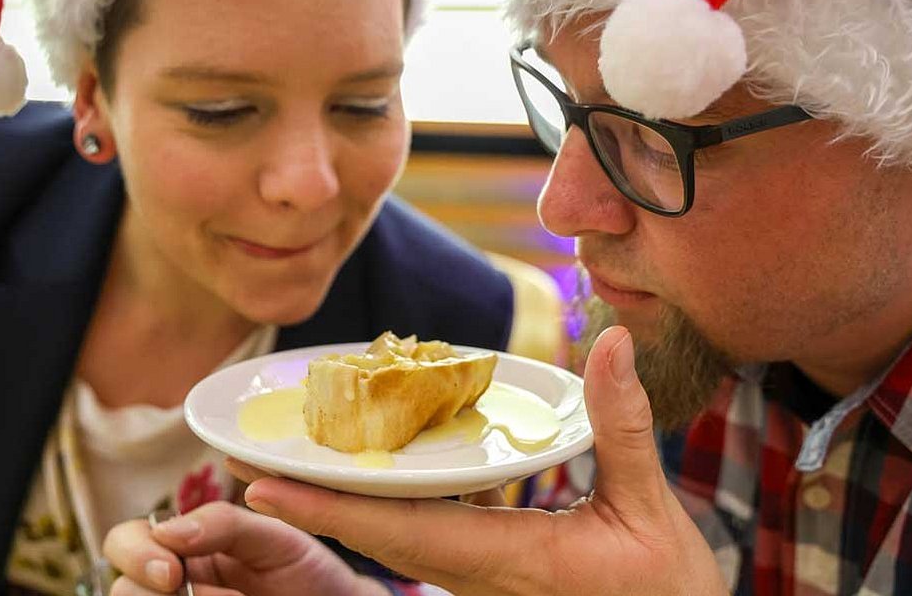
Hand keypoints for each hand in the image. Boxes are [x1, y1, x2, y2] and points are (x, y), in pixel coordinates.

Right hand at [103, 501, 389, 594]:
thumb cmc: (305, 570)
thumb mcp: (272, 538)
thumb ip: (222, 524)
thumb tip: (168, 531)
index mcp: (183, 548)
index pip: (128, 540)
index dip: (136, 552)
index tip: (171, 569)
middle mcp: (173, 584)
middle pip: (121, 585)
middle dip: (141, 584)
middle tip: (176, 586)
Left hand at [230, 326, 728, 595]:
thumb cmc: (668, 593)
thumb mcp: (650, 510)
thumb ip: (621, 427)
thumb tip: (613, 341)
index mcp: (508, 560)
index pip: (400, 530)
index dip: (328, 507)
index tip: (265, 485)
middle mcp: (477, 576)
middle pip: (376, 536)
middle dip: (308, 502)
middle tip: (244, 464)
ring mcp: (478, 583)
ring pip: (392, 541)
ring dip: (337, 505)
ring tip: (289, 464)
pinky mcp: (487, 579)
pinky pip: (419, 541)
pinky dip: (381, 509)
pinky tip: (370, 479)